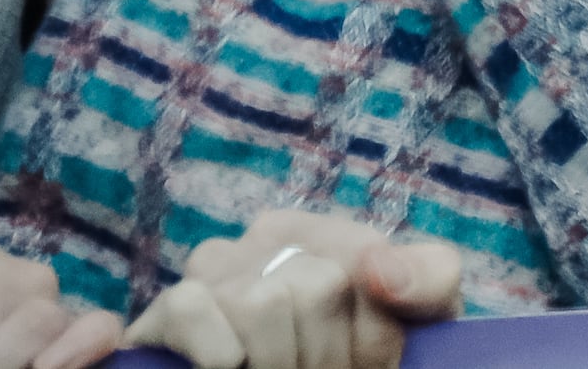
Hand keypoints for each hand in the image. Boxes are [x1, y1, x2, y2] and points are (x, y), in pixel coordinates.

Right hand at [120, 212, 466, 368]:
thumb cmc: (363, 351)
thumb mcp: (418, 312)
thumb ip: (428, 277)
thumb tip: (377, 269)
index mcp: (311, 233)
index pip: (361, 261)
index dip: (374, 331)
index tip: (372, 363)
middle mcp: (253, 245)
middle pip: (315, 288)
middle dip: (330, 353)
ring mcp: (205, 280)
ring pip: (260, 303)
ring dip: (283, 361)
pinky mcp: (159, 320)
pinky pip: (188, 309)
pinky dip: (220, 352)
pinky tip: (234, 368)